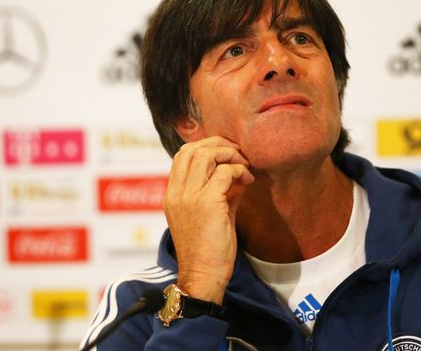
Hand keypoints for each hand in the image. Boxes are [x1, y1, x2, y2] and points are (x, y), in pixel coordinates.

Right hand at [163, 136, 254, 303]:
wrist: (203, 276)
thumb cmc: (208, 251)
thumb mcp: (212, 215)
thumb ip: (221, 192)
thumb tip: (237, 174)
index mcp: (172, 195)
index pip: (182, 155)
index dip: (206, 146)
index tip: (227, 153)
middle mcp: (176, 193)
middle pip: (192, 149)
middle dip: (219, 144)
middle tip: (239, 154)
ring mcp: (189, 197)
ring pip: (206, 155)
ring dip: (230, 155)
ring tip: (244, 165)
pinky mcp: (206, 203)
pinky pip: (225, 173)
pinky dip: (239, 171)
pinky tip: (248, 181)